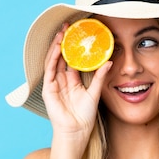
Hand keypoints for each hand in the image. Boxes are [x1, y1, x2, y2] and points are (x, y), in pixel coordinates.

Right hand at [41, 23, 111, 140]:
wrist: (76, 132)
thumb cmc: (85, 117)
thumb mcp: (95, 92)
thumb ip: (100, 77)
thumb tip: (110, 62)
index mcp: (73, 81)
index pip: (72, 60)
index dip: (74, 47)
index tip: (79, 34)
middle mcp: (62, 81)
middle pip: (61, 57)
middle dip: (64, 42)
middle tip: (69, 27)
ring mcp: (54, 84)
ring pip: (54, 60)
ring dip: (57, 46)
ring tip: (62, 32)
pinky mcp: (48, 89)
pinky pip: (50, 70)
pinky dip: (53, 58)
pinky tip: (57, 48)